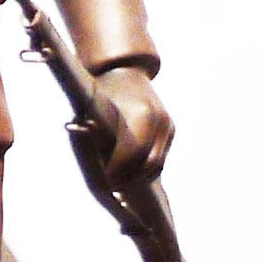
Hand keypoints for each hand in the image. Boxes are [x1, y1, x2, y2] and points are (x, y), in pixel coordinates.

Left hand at [92, 61, 174, 185]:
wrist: (124, 71)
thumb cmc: (102, 92)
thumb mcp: (92, 110)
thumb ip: (94, 137)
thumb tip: (97, 171)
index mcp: (141, 113)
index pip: (133, 152)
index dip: (120, 171)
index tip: (107, 182)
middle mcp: (159, 119)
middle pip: (150, 163)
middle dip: (131, 179)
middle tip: (113, 190)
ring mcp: (167, 124)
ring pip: (157, 164)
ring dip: (139, 178)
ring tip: (121, 186)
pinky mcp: (170, 129)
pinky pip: (159, 156)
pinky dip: (145, 169)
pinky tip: (130, 175)